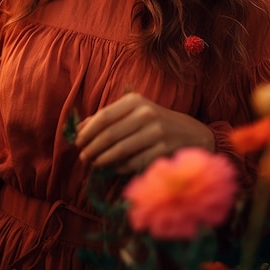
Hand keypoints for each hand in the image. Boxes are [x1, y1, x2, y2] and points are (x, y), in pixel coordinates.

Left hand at [75, 92, 214, 173]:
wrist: (192, 133)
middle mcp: (146, 114)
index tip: (77, 141)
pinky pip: (134, 162)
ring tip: (94, 163)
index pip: (104, 116)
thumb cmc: (155, 121)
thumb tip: (78, 128)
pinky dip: (119, 167)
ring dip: (102, 159)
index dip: (87, 131)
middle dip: (92, 148)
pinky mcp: (162, 150)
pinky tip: (113, 168)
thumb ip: (107, 117)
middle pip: (109, 134)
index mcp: (135, 101)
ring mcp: (156, 132)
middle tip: (83, 156)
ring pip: (120, 150)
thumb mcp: (133, 111)